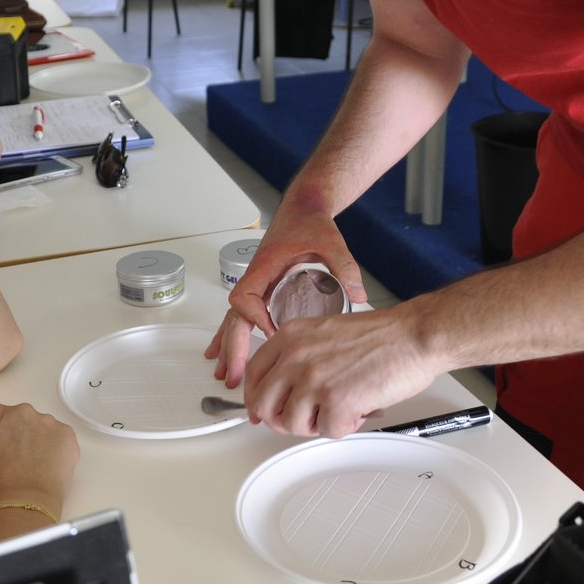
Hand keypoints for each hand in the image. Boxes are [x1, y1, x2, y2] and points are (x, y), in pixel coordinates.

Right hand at [0, 402, 78, 519]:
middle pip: (20, 421)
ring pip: (42, 430)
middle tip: (15, 462)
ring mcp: (49, 424)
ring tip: (32, 469)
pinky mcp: (67, 437)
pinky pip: (61, 440)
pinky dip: (56, 452)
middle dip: (18, 437)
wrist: (22, 504)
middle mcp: (24, 413)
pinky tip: (46, 469)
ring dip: (38, 443)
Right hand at [204, 208, 364, 387]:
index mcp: (266, 266)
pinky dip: (231, 333)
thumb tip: (360, 295)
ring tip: (225, 373)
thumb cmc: (310, 221)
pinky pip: (240, 315)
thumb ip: (345, 267)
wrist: (304, 207)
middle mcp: (255, 277)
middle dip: (233, 347)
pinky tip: (224, 351)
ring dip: (228, 346)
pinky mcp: (261, 288)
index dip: (255, 319)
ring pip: (233, 319)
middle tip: (235, 376)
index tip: (271, 335)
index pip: (247, 297)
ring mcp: (256, 284)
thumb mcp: (331, 242)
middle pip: (234, 317)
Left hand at [243, 307, 437, 436]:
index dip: (256, 398)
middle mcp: (296, 357)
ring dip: (317, 423)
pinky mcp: (335, 402)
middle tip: (304, 419)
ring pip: (292, 424)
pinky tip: (358, 408)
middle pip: (264, 404)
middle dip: (282, 419)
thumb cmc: (381, 336)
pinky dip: (344, 426)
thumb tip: (284, 388)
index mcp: (290, 337)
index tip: (261, 410)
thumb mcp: (324, 332)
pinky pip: (326, 431)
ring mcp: (313, 380)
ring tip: (341, 407)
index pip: (254, 374)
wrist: (413, 336)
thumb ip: (299, 356)